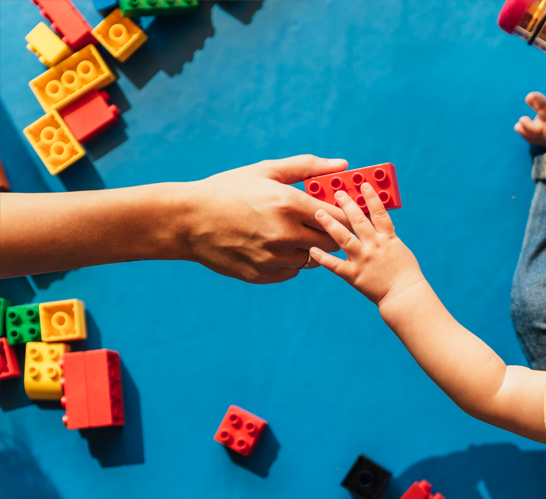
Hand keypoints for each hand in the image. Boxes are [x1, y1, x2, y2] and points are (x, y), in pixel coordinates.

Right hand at [175, 155, 350, 283]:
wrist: (187, 220)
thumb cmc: (228, 190)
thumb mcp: (267, 171)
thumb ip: (308, 167)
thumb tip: (343, 165)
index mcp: (289, 204)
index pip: (339, 217)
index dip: (345, 216)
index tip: (343, 213)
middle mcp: (285, 234)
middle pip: (331, 242)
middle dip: (330, 233)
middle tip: (319, 224)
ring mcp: (273, 258)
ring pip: (312, 259)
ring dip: (308, 247)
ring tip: (289, 233)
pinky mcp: (262, 275)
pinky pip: (292, 271)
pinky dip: (289, 260)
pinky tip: (273, 246)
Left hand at [309, 183, 424, 305]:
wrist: (405, 295)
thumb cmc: (405, 272)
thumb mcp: (399, 248)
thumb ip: (385, 235)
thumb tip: (375, 221)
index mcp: (387, 238)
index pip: (379, 212)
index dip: (371, 197)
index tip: (363, 184)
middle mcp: (374, 246)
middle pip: (358, 220)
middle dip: (346, 204)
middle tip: (336, 193)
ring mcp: (363, 260)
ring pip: (344, 238)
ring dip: (330, 224)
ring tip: (318, 213)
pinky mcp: (354, 275)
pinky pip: (336, 265)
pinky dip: (323, 257)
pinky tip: (312, 249)